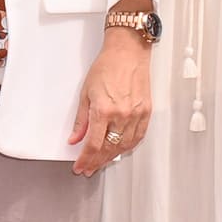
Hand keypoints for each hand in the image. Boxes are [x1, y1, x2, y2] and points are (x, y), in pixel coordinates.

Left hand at [69, 31, 153, 177]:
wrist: (128, 53)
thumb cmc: (107, 67)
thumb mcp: (86, 93)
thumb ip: (80, 120)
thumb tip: (75, 138)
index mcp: (103, 110)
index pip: (93, 145)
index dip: (85, 159)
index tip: (79, 166)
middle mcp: (121, 115)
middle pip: (108, 149)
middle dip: (96, 162)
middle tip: (88, 168)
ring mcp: (136, 115)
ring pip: (123, 147)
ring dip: (111, 157)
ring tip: (101, 162)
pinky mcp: (146, 113)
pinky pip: (137, 138)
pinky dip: (127, 147)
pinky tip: (119, 151)